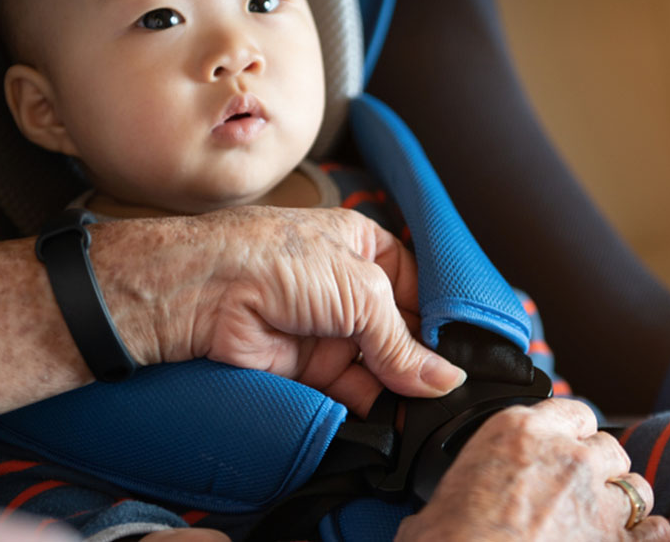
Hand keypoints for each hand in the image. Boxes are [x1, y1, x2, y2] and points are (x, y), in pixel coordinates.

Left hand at [101, 206, 464, 415]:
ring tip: (430, 412)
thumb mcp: (361, 290)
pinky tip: (397, 420)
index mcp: (367, 249)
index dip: (441, 323)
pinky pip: (352, 392)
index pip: (420, 290)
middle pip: (403, 333)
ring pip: (381, 367)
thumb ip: (402, 342)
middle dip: (424, 362)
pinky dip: (373, 408)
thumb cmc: (277, 261)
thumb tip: (444, 380)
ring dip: (402, 389)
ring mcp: (330, 330)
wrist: (203, 292)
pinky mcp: (309, 370)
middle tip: (452, 393)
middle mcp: (351, 290)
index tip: (465, 356)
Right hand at [395, 399, 669, 541]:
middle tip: (581, 490)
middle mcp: (568, 457)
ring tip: (608, 518)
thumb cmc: (446, 540)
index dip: (573, 433)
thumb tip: (453, 505)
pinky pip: (654, 531)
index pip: (572, 412)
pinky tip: (642, 539)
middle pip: (607, 447)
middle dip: (599, 468)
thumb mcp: (442, 494)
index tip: (568, 447)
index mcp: (521, 431)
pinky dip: (650, 535)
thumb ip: (467, 484)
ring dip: (625, 501)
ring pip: (635, 487)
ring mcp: (596, 500)